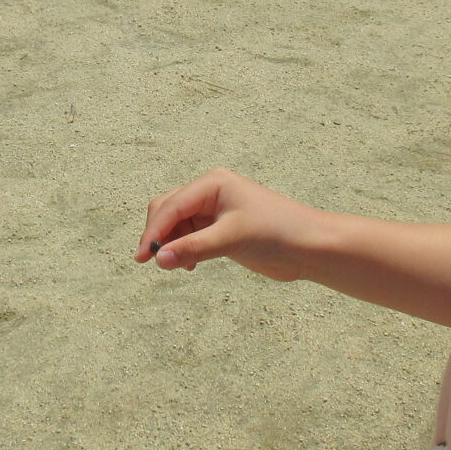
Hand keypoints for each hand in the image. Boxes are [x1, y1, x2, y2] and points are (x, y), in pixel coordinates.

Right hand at [137, 169, 321, 280]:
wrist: (308, 246)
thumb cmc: (276, 232)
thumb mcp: (231, 239)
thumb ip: (193, 248)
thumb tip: (160, 259)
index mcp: (213, 183)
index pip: (171, 205)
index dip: (154, 231)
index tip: (142, 257)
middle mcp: (211, 193)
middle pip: (168, 210)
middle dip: (158, 234)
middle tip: (150, 262)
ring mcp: (215, 211)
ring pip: (177, 225)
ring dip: (171, 244)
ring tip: (174, 266)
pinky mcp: (221, 229)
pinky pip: (190, 237)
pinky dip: (183, 249)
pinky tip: (188, 266)